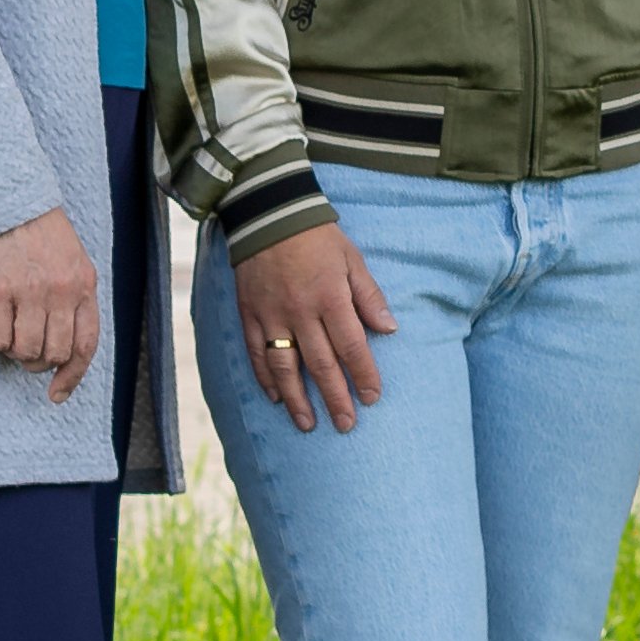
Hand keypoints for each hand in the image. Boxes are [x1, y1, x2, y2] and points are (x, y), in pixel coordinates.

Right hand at [0, 207, 100, 403]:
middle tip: (25, 349)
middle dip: (38, 361)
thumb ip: (75, 299)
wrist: (7, 201)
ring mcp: (29, 292)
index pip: (86, 344)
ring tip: (8, 332)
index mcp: (85, 286)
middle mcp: (61, 292)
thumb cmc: (40, 233)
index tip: (56, 394)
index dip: (72, 375)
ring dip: (14, 352)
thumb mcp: (73, 262)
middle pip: (54, 353)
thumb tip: (65, 347)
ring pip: (25, 351)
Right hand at [231, 219, 396, 431]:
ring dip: (298, 399)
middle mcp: (300, 313)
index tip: (372, 398)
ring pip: (285, 367)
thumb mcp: (352, 259)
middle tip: (346, 425)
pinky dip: (265, 378)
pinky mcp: (249, 314)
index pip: (352, 346)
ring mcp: (271, 316)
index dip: (363, 375)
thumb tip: (389, 329)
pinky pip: (256, 353)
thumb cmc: (318, 238)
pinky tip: (275, 398)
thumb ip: (369, 296)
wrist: (269, 215)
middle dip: (335, 398)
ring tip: (309, 424)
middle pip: (320, 364)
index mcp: (330, 298)